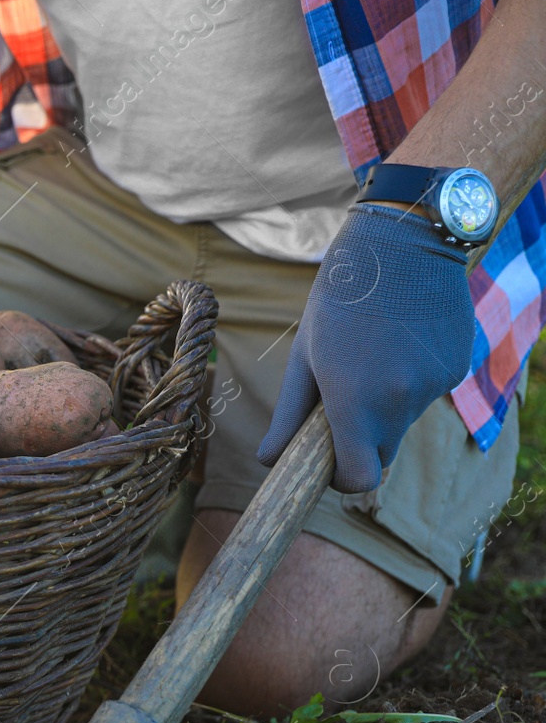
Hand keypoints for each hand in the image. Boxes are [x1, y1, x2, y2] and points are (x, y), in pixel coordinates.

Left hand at [257, 204, 474, 492]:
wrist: (401, 244)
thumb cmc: (339, 299)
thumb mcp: (304, 355)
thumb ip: (288, 415)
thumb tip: (266, 461)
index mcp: (356, 402)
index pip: (359, 478)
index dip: (343, 478)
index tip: (330, 464)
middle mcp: (401, 402)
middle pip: (382, 454)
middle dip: (361, 442)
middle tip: (341, 406)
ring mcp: (434, 386)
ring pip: (405, 422)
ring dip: (385, 406)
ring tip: (369, 356)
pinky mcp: (457, 369)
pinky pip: (427, 394)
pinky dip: (410, 382)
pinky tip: (398, 342)